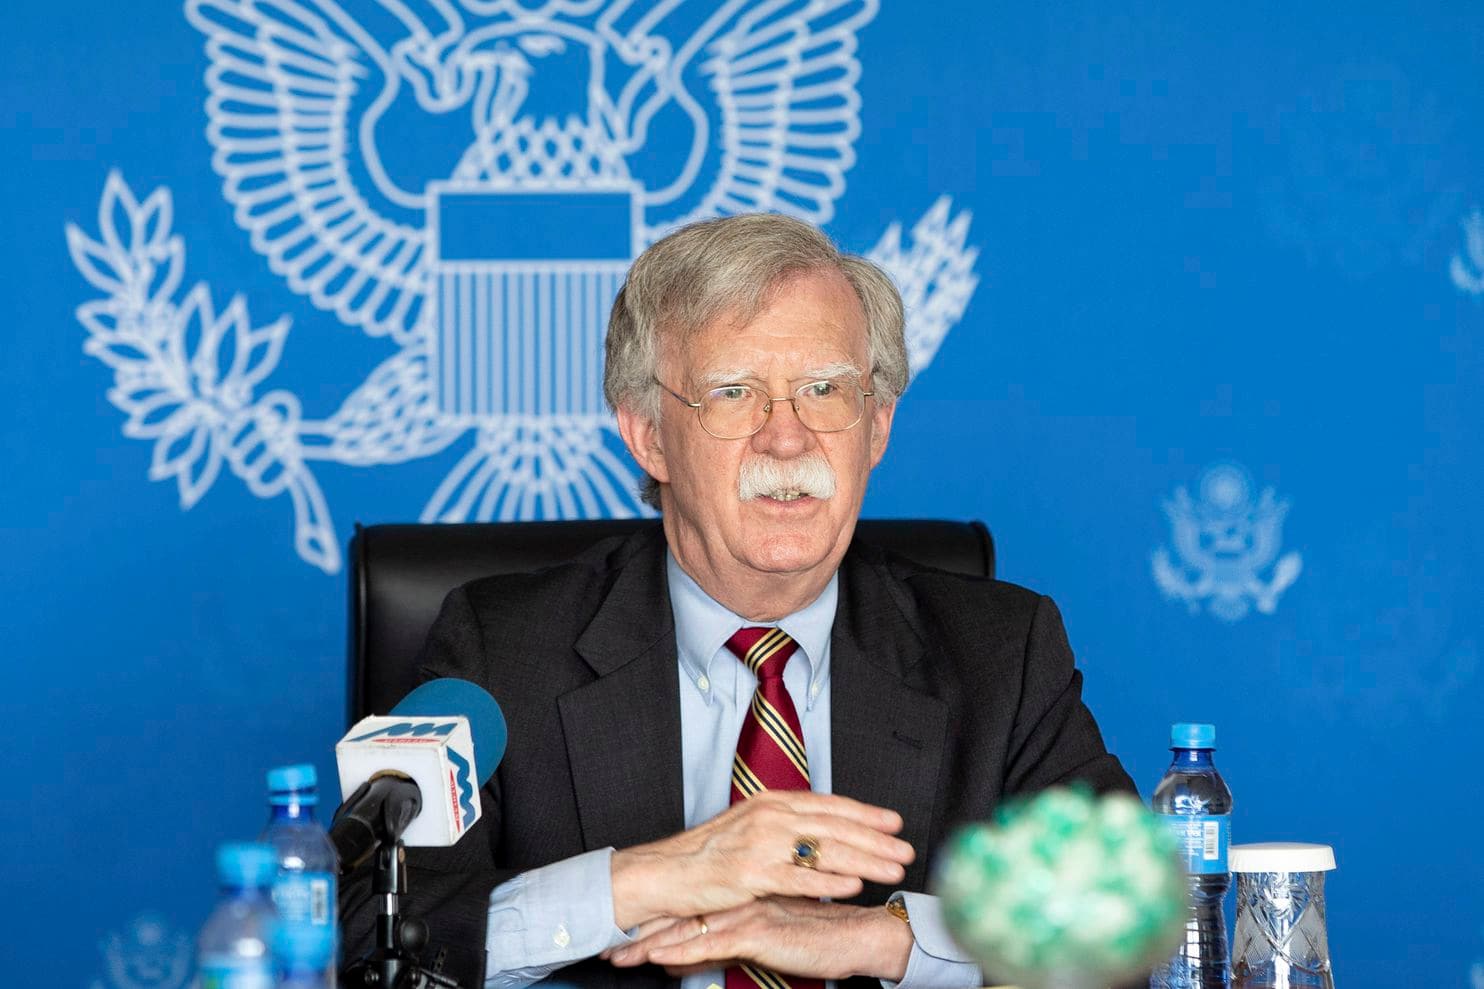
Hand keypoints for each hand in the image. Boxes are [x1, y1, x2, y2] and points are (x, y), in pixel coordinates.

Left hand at [609, 898, 913, 982]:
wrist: (863, 938)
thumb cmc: (828, 937)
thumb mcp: (780, 936)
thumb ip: (746, 936)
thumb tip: (708, 953)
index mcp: (746, 894)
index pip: (695, 907)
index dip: (660, 920)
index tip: (628, 935)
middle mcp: (742, 899)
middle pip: (682, 915)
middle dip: (643, 933)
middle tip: (608, 950)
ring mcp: (748, 912)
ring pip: (688, 928)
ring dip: (650, 944)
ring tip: (617, 959)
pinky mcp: (758, 931)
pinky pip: (710, 945)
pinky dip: (681, 953)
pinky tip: (657, 962)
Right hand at [610, 790, 913, 928]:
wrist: (664, 872)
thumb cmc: (707, 855)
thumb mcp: (749, 828)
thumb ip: (785, 827)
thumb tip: (821, 834)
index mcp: (771, 802)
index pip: (828, 805)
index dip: (865, 812)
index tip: (895, 821)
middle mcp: (769, 816)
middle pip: (835, 826)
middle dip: (876, 839)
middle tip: (907, 849)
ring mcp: (760, 844)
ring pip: (824, 851)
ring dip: (865, 860)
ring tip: (893, 870)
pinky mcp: (751, 874)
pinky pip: (798, 879)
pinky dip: (828, 883)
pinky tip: (852, 887)